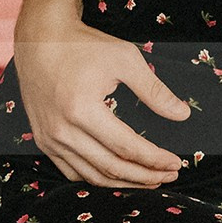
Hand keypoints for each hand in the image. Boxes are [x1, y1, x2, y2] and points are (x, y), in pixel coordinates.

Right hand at [15, 11, 189, 187]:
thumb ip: (154, 90)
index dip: (155, 160)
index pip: (126, 147)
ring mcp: (49, 139)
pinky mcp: (43, 141)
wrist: (39, 39)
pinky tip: (118, 176)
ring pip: (91, 176)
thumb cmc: (83, 45)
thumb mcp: (125, 59)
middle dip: (145, 176)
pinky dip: (97, 178)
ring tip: (150, 180)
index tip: (176, 164)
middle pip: (110, 168)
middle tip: (170, 176)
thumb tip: (181, 114)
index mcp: (82, 110)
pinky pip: (72, 171)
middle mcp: (62, 131)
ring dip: (123, 183)